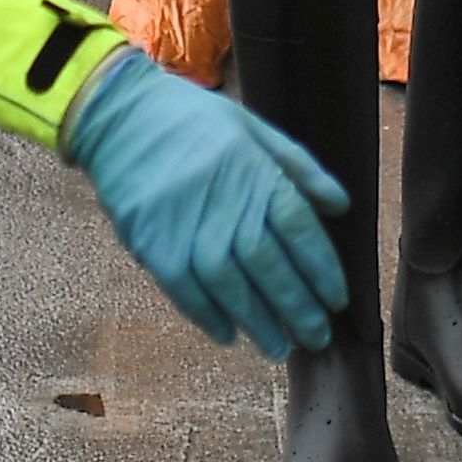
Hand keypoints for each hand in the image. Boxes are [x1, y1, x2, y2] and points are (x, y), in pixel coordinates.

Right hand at [60, 46, 350, 358]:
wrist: (120, 113)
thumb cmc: (193, 119)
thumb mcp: (252, 127)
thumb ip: (298, 166)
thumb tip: (341, 206)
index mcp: (252, 168)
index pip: (297, 225)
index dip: (321, 267)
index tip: (337, 300)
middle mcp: (223, 198)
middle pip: (267, 262)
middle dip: (296, 306)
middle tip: (317, 337)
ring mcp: (184, 222)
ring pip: (228, 283)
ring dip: (257, 320)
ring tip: (278, 348)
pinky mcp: (151, 240)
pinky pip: (183, 287)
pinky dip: (206, 315)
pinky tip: (227, 335)